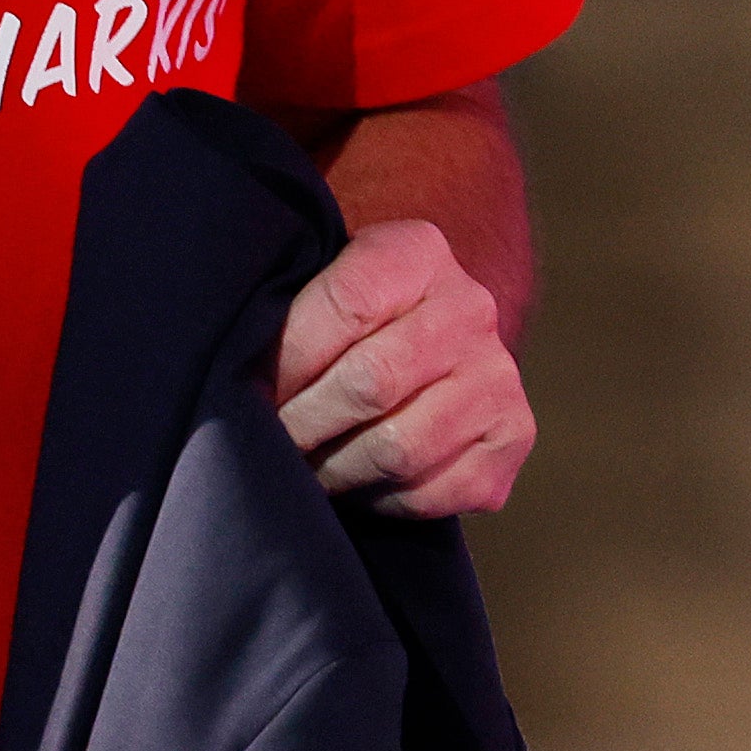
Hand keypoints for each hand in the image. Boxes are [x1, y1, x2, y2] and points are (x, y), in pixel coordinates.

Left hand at [273, 217, 534, 517]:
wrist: (427, 333)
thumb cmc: (350, 312)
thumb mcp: (322, 278)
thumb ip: (286, 309)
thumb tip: (238, 377)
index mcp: (419, 251)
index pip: (346, 305)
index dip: (287, 358)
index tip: (247, 389)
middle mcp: (471, 308)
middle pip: (372, 382)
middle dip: (304, 422)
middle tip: (265, 440)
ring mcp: (498, 376)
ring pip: (399, 448)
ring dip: (335, 469)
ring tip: (301, 467)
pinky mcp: (513, 437)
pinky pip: (431, 491)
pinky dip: (380, 499)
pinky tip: (354, 481)